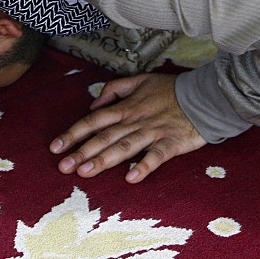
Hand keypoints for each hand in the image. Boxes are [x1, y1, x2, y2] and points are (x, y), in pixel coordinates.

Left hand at [49, 73, 206, 182]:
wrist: (204, 96)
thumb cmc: (170, 90)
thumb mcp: (139, 80)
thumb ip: (114, 89)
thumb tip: (93, 104)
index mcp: (126, 107)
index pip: (93, 121)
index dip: (73, 133)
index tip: (55, 147)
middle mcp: (135, 120)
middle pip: (104, 137)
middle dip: (82, 152)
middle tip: (63, 167)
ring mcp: (153, 133)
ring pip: (124, 147)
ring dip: (104, 160)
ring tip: (85, 173)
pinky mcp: (171, 144)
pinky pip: (156, 157)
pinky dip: (144, 166)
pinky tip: (131, 178)